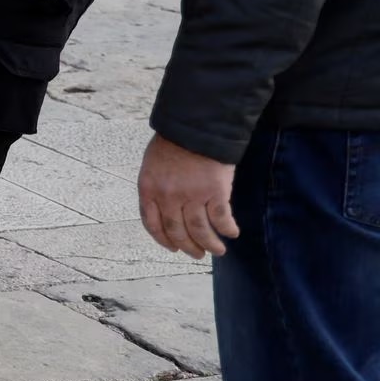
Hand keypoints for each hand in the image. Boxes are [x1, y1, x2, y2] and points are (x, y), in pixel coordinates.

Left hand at [138, 134, 238, 258]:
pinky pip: (221, 218)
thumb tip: (164, 208)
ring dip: (210, 244)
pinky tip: (233, 233)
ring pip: (200, 230)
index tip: (173, 247)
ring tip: (218, 251)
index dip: (163, 239)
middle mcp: (168, 196)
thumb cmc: (173, 142)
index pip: (152, 223)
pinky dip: (227, 228)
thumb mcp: (152, 164)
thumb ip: (156, 187)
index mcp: (148, 189)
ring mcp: (192, 195)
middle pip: (177, 231)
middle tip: (197, 255)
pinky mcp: (215, 192)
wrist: (196, 125)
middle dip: (188, 247)